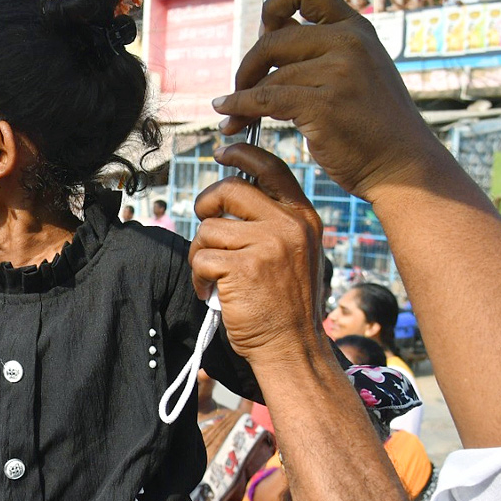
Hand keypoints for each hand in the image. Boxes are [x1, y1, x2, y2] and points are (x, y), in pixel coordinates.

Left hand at [190, 143, 321, 364]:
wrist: (293, 348)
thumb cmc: (287, 304)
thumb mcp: (297, 252)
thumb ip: (274, 221)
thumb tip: (232, 192)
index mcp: (302, 217)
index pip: (271, 168)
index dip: (242, 153)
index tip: (222, 152)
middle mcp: (289, 225)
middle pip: (230, 189)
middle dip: (206, 205)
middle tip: (204, 222)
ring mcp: (268, 245)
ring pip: (209, 228)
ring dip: (201, 253)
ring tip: (214, 276)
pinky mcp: (244, 268)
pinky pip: (201, 258)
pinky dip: (198, 277)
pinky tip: (211, 292)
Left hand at [212, 0, 445, 202]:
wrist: (403, 166)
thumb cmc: (375, 124)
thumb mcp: (359, 71)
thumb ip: (321, 49)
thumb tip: (266, 31)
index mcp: (357, 28)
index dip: (274, 5)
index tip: (263, 31)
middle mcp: (350, 42)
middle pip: (274, 39)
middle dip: (248, 65)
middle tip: (239, 88)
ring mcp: (340, 71)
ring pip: (269, 77)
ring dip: (242, 97)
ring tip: (232, 117)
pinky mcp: (324, 104)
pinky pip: (265, 100)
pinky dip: (239, 108)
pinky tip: (230, 119)